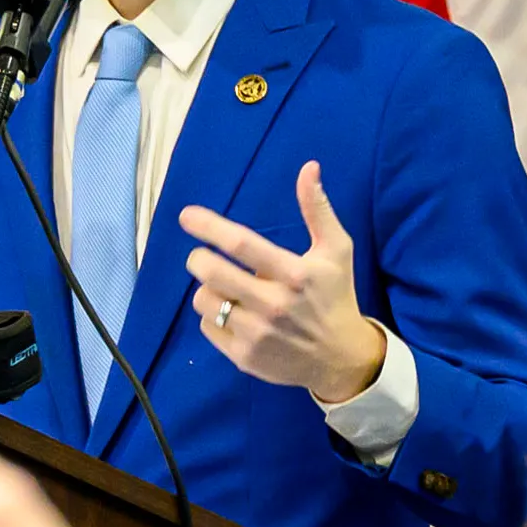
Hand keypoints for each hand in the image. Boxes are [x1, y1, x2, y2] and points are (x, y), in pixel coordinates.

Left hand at [180, 160, 386, 402]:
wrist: (341, 359)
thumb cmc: (336, 296)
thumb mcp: (336, 250)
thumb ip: (318, 208)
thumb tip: (309, 166)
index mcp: (294, 274)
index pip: (242, 244)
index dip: (209, 227)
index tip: (186, 215)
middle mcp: (273, 304)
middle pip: (213, 272)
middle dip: (197, 259)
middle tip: (201, 257)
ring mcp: (257, 334)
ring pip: (204, 299)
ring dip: (207, 288)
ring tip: (224, 287)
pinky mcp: (244, 357)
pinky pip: (207, 326)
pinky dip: (212, 316)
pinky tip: (231, 313)